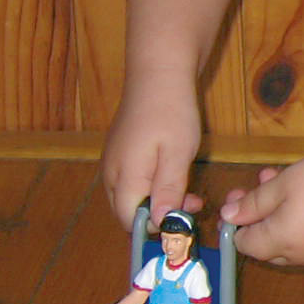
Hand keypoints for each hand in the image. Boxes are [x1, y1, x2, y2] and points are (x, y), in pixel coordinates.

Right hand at [101, 78, 203, 230]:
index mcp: (124, 176)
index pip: (131, 222)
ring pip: (131, 198)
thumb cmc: (171, 112)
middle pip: (128, 213)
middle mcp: (111, 173)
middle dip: (159, 217)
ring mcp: (113, 162)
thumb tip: (161, 223)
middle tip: (192, 204)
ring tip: (189, 192)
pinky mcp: (119, 154)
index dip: (157, 228)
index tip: (184, 220)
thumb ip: (168, 189)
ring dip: (158, 202)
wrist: (157, 75)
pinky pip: (131, 182)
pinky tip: (173, 176)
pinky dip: (151, 187)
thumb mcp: (177, 153)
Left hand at [219, 150, 303, 265]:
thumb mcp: (284, 183)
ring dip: (280, 219)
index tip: (241, 196)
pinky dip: (302, 226)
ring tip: (287, 185)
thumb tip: (229, 218)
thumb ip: (253, 204)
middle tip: (262, 185)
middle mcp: (299, 257)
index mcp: (280, 242)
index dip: (237, 222)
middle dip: (258, 219)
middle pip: (265, 247)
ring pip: (288, 245)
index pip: (244, 244)